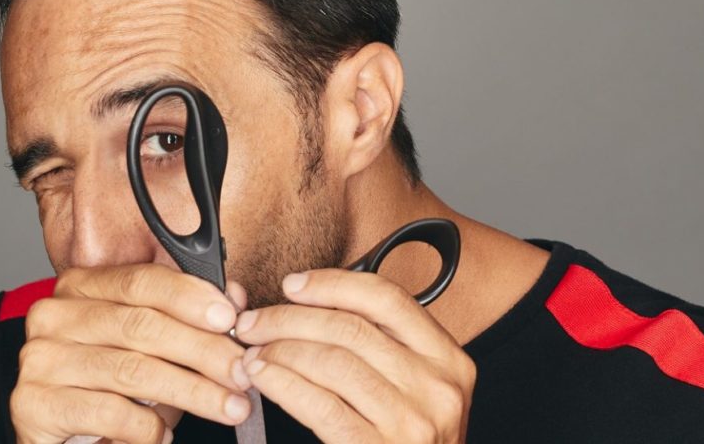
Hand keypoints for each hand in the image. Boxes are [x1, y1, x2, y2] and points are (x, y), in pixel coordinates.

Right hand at [11, 264, 253, 443]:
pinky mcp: (33, 405)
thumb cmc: (108, 385)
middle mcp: (54, 316)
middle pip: (142, 326)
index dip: (190, 297)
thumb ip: (188, 319)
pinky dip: (147, 428)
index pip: (142, 281)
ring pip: (132, 370)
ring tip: (230, 407)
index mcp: (81, 287)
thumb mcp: (151, 347)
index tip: (230, 318)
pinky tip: (164, 436)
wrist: (57, 435)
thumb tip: (235, 298)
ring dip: (192, 392)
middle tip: (242, 373)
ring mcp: (40, 360)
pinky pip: (108, 412)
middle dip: (203, 351)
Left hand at [232, 269, 476, 442]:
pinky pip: (320, 405)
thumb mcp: (419, 391)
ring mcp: (412, 420)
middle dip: (290, 318)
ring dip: (280, 351)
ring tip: (253, 352)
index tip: (293, 286)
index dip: (333, 284)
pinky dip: (283, 384)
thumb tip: (312, 304)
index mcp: (450, 360)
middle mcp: (437, 387)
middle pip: (351, 328)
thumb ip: (385, 349)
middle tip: (254, 322)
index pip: (387, 300)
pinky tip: (264, 378)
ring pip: (331, 361)